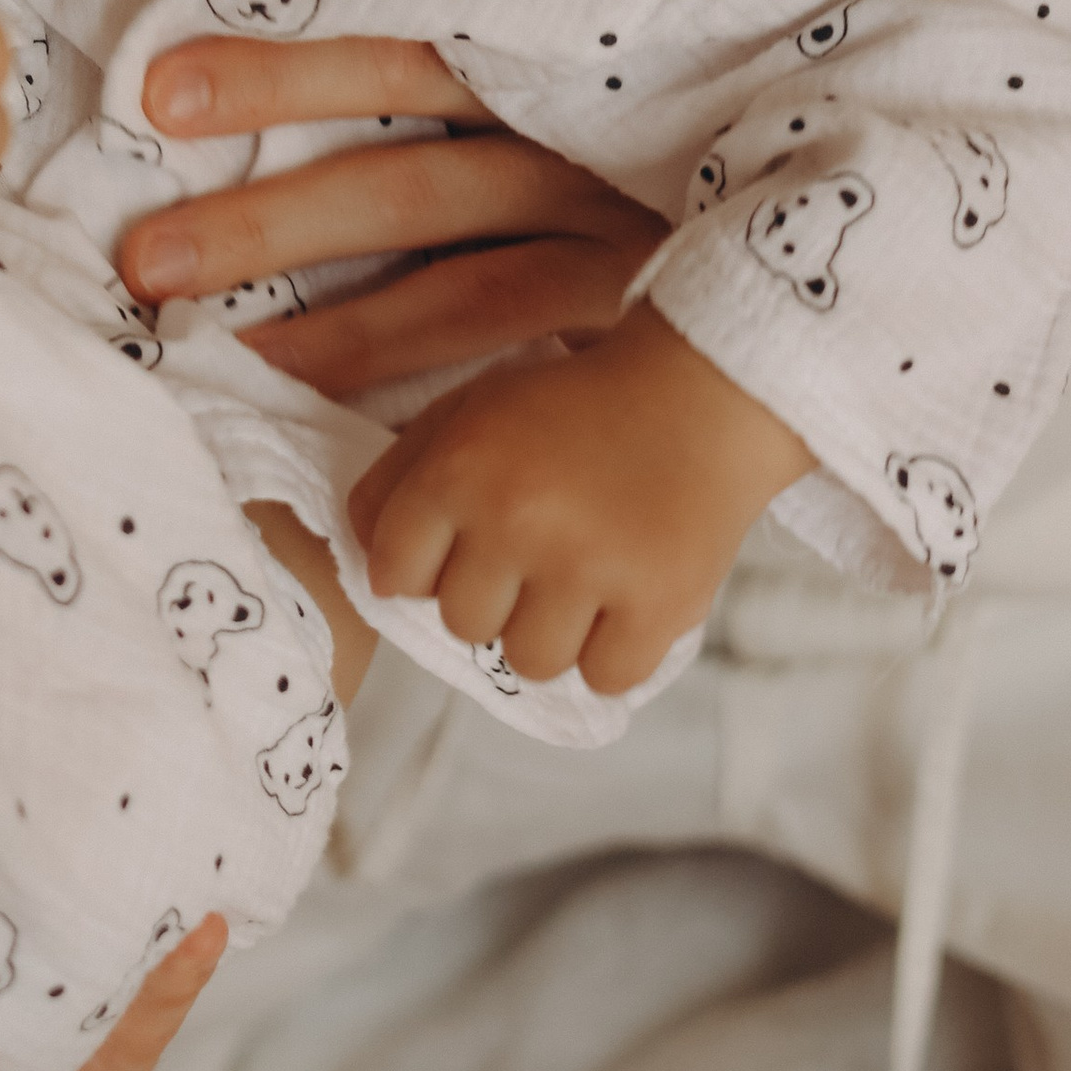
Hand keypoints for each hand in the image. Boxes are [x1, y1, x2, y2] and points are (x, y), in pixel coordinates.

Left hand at [116, 33, 665, 396]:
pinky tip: (300, 381)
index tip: (158, 92)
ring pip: (444, 279)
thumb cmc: (639, 129)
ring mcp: (607, 235)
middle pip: (403, 178)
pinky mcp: (630, 309)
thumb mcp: (562, 66)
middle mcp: (574, 145)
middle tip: (143, 253)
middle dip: (266, 215)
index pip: (398, 58)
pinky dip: (394, 364)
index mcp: (544, 65)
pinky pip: (495, 345)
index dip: (281, 72)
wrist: (807, 194)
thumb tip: (264, 71)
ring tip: (203, 333)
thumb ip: (457, 65)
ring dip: (317, 315)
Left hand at [345, 311, 814, 691]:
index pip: (393, 572)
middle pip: (461, 623)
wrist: (702, 393)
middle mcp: (516, 522)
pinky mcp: (658, 606)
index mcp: (460, 470)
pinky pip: (601, 678)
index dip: (421, 567)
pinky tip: (620, 602)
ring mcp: (588, 569)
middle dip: (490, 595)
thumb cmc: (573, 406)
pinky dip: (609, 652)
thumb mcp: (470, 412)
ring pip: (528, 661)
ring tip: (577, 580)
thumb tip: (368, 564)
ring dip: (548, 631)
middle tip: (534, 553)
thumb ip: (399, 480)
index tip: (458, 549)